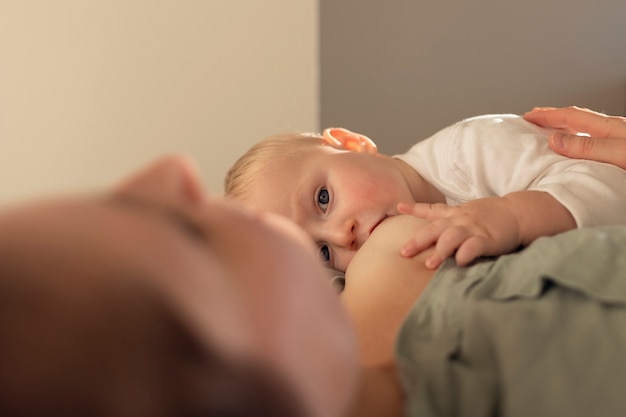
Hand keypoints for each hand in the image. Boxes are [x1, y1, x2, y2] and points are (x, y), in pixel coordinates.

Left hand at [397, 198, 520, 268]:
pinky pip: (473, 246)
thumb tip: (432, 230)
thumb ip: (449, 218)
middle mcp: (460, 220)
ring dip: (440, 251)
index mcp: (454, 214)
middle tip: (404, 252)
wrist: (518, 213)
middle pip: (434, 229)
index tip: (398, 207)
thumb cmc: (491, 216)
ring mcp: (473, 228)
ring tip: (429, 264)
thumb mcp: (466, 212)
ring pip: (451, 237)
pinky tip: (459, 263)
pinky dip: (465, 254)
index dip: (413, 208)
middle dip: (417, 241)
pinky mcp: (487, 239)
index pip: (431, 210)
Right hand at [524, 106, 625, 168]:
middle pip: (576, 117)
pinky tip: (576, 144)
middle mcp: (613, 129)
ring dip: (564, 125)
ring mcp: (618, 138)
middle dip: (553, 116)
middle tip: (534, 117)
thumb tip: (554, 139)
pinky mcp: (621, 150)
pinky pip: (591, 138)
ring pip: (584, 127)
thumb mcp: (618, 153)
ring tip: (550, 128)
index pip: (570, 116)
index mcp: (609, 127)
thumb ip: (587, 146)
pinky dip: (577, 137)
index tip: (528, 117)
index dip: (547, 116)